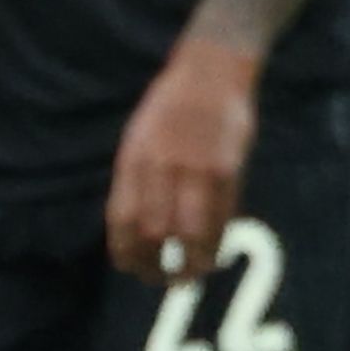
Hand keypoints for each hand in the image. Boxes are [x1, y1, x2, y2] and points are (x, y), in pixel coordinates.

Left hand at [106, 43, 259, 276]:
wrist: (211, 70)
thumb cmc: (170, 107)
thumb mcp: (138, 139)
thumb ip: (137, 180)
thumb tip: (137, 230)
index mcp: (132, 160)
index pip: (121, 220)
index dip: (125, 253)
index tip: (131, 270)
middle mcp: (160, 167)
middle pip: (153, 233)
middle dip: (157, 266)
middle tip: (164, 280)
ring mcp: (195, 169)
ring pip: (191, 233)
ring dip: (192, 263)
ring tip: (192, 274)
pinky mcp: (228, 169)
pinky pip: (222, 216)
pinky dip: (217, 240)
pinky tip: (215, 251)